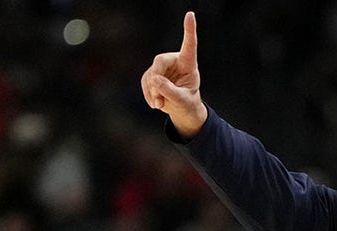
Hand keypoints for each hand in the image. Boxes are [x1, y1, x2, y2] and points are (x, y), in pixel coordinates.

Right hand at [140, 11, 207, 137]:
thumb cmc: (187, 103)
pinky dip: (148, 94)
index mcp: (188, 63)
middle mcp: (175, 61)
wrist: (181, 109)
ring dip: (152, 91)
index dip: (189, 30)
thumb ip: (170, 90)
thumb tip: (154, 79)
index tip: (190, 14)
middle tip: (158, 97)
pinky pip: (145, 81)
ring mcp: (163, 67)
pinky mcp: (153, 75)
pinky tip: (155, 103)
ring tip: (160, 104)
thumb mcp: (182, 100)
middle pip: (160, 62)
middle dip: (156, 80)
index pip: (189, 45)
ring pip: (150, 74)